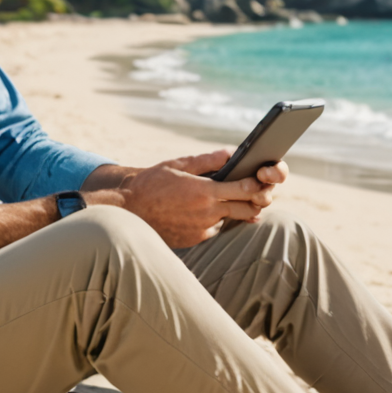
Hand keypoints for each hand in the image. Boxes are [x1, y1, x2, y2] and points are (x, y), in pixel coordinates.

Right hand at [91, 150, 288, 247]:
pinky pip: (213, 230)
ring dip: (234, 211)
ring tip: (228, 199)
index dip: (259, 185)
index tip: (263, 179)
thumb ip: (207, 160)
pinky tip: (201, 211)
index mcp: (204, 191)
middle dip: (256, 202)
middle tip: (258, 193)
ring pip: (230, 220)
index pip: (245, 189)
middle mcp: (206, 213)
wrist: (128, 210)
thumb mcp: (178, 165)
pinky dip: (214, 220)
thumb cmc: (152, 183)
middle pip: (247, 210)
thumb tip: (232, 153)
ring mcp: (201, 229)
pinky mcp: (195, 239)